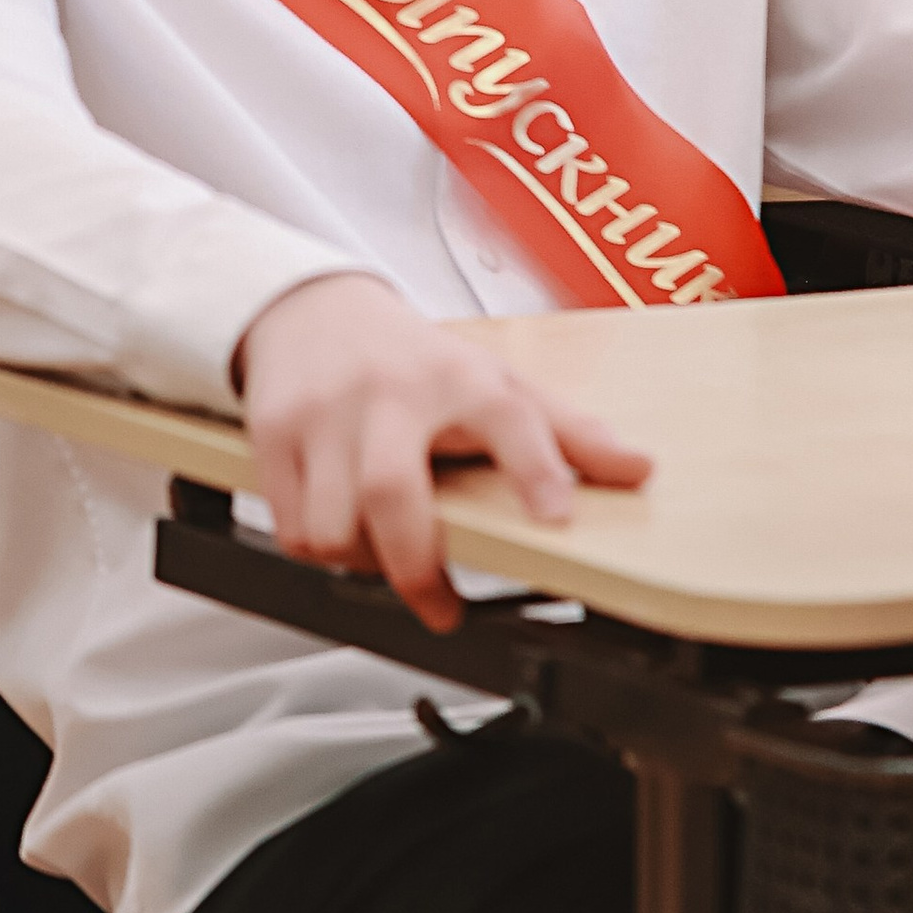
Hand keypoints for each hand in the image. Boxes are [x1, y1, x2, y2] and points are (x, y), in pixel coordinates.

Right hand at [233, 272, 649, 633]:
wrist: (310, 307)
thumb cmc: (414, 359)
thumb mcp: (493, 377)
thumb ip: (567, 429)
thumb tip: (640, 471)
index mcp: (460, 377)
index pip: (507, 414)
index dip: (537, 465)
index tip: (557, 516)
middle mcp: (389, 392)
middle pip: (390, 492)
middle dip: (416, 566)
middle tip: (442, 604)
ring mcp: (324, 413)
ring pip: (333, 525)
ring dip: (365, 564)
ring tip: (387, 557)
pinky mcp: (272, 432)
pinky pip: (292, 526)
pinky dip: (320, 551)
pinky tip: (345, 536)